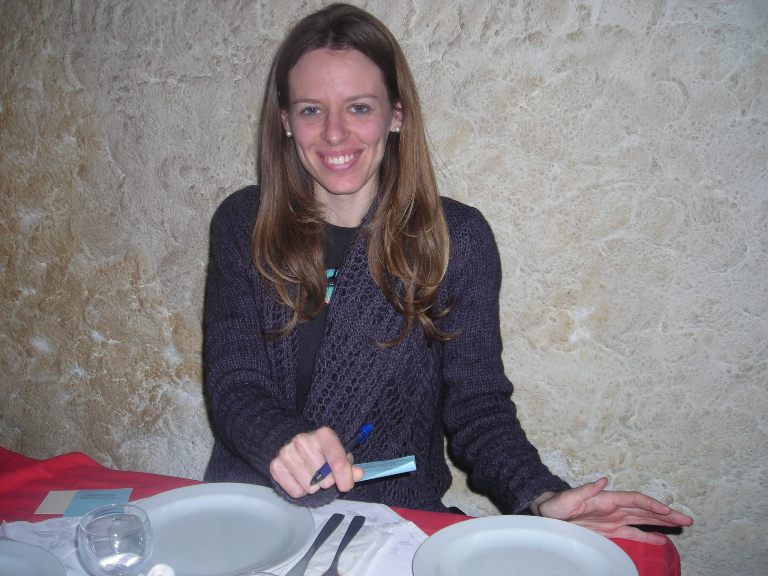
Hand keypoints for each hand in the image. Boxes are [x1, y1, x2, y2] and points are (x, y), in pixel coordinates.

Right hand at [268, 426, 363, 497]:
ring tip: (311, 476)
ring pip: (310, 487)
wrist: (292, 443)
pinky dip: (301, 490)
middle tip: (324, 475)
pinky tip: (300, 478)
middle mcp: (303, 440)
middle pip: (324, 478)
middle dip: (327, 482)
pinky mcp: (275, 466)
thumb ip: (349, 465)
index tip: (346, 486)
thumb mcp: (338, 453)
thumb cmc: (321, 451)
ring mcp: (287, 452)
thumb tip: (359, 474)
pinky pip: (296, 492)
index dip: (345, 478)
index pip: (338, 462)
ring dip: (314, 487)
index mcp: (324, 434)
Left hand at [533, 477, 692, 544]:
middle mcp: (614, 508)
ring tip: (682, 525)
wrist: (548, 514)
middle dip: (666, 514)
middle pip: (645, 510)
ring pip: (644, 520)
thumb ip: (585, 489)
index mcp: (607, 498)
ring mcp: (614, 519)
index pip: (635, 500)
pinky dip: (648, 536)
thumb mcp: (568, 497)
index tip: (667, 510)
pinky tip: (663, 539)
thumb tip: (603, 480)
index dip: (651, 504)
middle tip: (687, 519)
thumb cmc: (557, 504)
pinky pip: (633, 533)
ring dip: (662, 523)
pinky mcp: (610, 530)